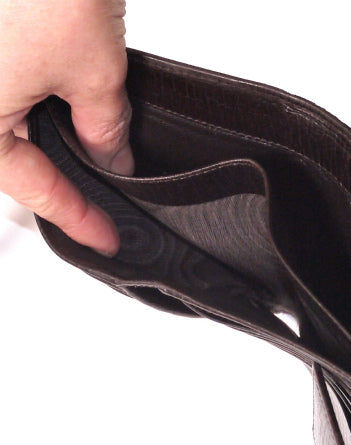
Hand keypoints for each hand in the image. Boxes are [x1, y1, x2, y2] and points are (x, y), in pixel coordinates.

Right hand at [0, 0, 133, 255]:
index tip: (107, 239)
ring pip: (7, 127)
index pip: (33, 187)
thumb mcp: (93, 72)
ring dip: (48, 147)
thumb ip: (104, 129)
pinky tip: (63, 113)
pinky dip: (39, 109)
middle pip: (11, 160)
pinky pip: (7, 93)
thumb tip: (113, 161)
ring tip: (86, 169)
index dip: (78, 217)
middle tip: (95, 210)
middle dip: (57, 186)